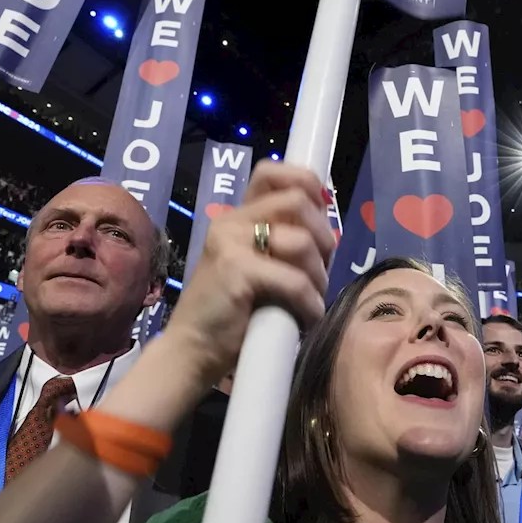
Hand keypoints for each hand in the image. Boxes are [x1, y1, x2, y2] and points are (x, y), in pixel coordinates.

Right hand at [162, 161, 333, 381]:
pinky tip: (306, 318)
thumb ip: (284, 244)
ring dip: (318, 277)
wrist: (193, 349)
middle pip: (299, 201)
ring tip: (310, 301)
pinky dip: (309, 303)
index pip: (272, 173)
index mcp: (237, 217)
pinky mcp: (235, 269)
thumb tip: (329, 233)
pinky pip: (294, 280)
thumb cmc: (231, 315)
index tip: (321, 217)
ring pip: (301, 241)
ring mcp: (230, 242)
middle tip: (319, 274)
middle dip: (324, 240)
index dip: (307, 184)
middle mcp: (231, 221)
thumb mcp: (260, 269)